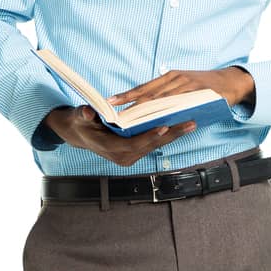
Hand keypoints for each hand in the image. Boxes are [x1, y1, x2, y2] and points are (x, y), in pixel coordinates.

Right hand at [42, 105, 198, 167]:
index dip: (148, 136)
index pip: (132, 145)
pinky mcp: (135, 153)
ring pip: (154, 146)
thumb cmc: (80, 122)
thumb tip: (89, 113)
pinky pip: (153, 144)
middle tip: (189, 124)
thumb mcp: (79, 116)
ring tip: (190, 124)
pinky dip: (166, 135)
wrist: (80, 134)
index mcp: (108, 148)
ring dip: (173, 135)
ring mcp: (129, 157)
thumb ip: (85, 114)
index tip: (163, 126)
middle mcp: (121, 157)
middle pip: (149, 146)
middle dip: (170, 135)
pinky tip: (180, 126)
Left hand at [107, 66, 254, 110]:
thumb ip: (169, 95)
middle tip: (116, 115)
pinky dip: (168, 111)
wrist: (232, 82)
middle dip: (131, 104)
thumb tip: (149, 112)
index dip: (127, 95)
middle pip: (149, 93)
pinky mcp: (198, 92)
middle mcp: (176, 78)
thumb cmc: (205, 87)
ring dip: (146, 110)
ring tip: (132, 121)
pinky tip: (158, 120)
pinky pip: (181, 103)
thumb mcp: (185, 86)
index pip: (144, 87)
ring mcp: (187, 84)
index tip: (111, 102)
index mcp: (170, 76)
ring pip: (162, 99)